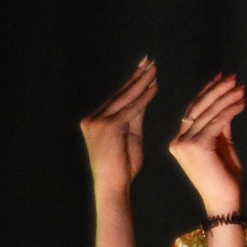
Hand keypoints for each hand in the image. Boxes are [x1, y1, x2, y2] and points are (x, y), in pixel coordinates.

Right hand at [80, 58, 157, 192]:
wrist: (113, 185)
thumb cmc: (123, 166)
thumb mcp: (130, 136)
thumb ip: (135, 116)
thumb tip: (144, 96)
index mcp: (94, 120)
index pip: (117, 97)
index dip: (131, 82)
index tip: (143, 69)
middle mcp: (92, 118)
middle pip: (120, 93)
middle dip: (136, 76)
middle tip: (149, 61)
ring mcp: (97, 122)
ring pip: (125, 98)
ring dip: (141, 82)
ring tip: (153, 69)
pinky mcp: (108, 127)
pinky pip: (130, 109)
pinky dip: (144, 98)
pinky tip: (154, 87)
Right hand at [167, 72, 245, 216]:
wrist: (223, 201)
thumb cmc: (224, 178)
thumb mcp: (222, 147)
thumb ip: (221, 127)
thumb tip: (227, 105)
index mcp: (180, 141)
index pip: (193, 110)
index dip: (207, 92)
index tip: (221, 77)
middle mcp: (178, 140)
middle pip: (199, 107)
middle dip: (217, 90)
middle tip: (232, 77)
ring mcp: (185, 143)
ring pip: (207, 113)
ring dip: (225, 97)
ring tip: (239, 87)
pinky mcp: (196, 146)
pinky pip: (216, 122)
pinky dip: (230, 110)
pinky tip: (241, 102)